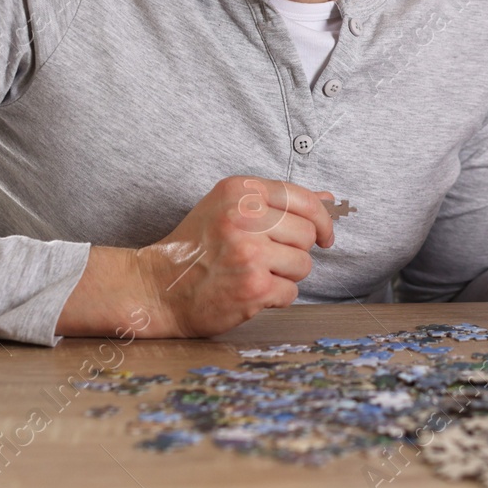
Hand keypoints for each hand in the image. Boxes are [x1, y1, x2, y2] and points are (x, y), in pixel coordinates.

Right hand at [58, 176, 334, 338]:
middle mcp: (244, 216)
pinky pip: (291, 292)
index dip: (322, 220)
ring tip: (254, 274)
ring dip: (286, 275)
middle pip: (307, 234)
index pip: (303, 198)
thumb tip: (330, 199)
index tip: (324, 236)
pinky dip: (275, 297)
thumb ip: (278, 202)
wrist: (157, 287)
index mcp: (240, 190)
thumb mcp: (229, 208)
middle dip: (294, 251)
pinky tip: (249, 292)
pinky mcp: (253, 286)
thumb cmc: (196, 247)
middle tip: (267, 259)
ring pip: (303, 264)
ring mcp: (249, 252)